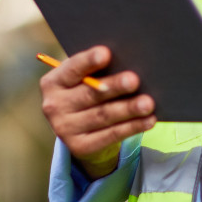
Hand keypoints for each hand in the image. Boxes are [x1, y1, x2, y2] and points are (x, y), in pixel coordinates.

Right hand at [39, 46, 155, 179]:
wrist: (79, 130)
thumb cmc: (87, 92)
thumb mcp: (84, 80)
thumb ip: (98, 71)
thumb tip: (130, 61)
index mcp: (53, 82)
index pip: (71, 69)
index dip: (88, 61)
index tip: (106, 53)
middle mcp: (54, 106)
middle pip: (90, 94)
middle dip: (114, 86)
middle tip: (134, 80)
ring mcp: (65, 129)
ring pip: (103, 115)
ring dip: (128, 109)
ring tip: (148, 103)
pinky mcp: (80, 147)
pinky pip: (111, 135)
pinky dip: (132, 127)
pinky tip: (148, 120)